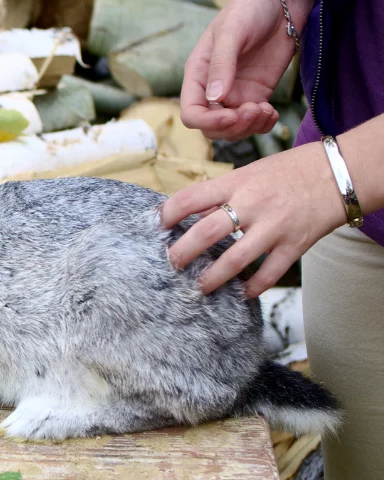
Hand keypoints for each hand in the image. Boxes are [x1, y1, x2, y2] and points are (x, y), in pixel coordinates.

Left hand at [160, 142, 346, 298]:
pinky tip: (242, 293)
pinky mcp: (295, 244)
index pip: (192, 197)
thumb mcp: (249, 173)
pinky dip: (253, 287)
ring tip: (199, 287)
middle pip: (207, 231)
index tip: (157, 226)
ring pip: (236, 259)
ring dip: (213, 277)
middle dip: (183, 252)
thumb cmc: (287, 171)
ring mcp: (274, 226)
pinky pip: (270, 273)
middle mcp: (252, 203)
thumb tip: (191, 215)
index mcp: (236, 182)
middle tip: (171, 264)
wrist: (338, 172)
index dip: (168, 213)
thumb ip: (222, 194)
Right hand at [180, 0, 311, 140]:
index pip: (192, 113)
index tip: (231, 116)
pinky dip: (263, 125)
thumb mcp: (232, 33)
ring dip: (250, 128)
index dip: (207, 122)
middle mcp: (212, 91)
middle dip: (232, 127)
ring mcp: (235, 96)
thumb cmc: (249, 10)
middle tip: (255, 110)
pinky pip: (254, 123)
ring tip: (267, 110)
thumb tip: (215, 98)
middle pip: (211, 128)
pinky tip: (272, 113)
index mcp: (198, 76)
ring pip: (233, 130)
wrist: (280, 4)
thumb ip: (222, 64)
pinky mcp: (256, 97)